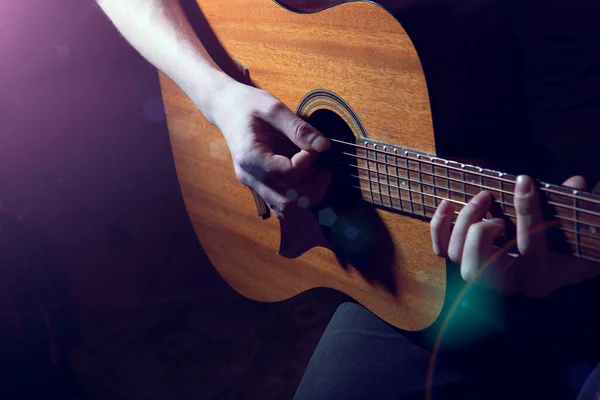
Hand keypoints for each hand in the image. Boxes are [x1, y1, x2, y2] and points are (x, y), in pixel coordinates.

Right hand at [210, 80, 331, 217]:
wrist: (225, 108)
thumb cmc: (247, 105)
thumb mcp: (273, 108)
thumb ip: (299, 129)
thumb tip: (324, 146)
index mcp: (251, 157)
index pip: (288, 174)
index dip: (308, 162)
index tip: (313, 146)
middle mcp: (250, 177)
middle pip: (288, 203)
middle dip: (313, 189)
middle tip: (325, 169)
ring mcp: (252, 184)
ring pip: (285, 210)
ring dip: (307, 197)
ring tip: (317, 176)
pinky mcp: (258, 185)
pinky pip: (280, 203)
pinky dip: (297, 197)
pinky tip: (306, 179)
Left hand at [430, 174, 599, 296]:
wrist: (556, 262)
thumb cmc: (567, 242)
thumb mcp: (576, 227)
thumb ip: (573, 206)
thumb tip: (576, 181)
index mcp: (539, 279)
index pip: (529, 249)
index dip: (527, 212)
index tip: (524, 180)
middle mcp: (506, 284)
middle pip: (477, 267)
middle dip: (480, 229)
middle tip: (493, 201)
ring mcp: (483, 275)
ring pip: (456, 256)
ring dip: (464, 220)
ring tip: (483, 197)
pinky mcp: (464, 262)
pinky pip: (441, 250)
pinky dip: (439, 227)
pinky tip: (447, 203)